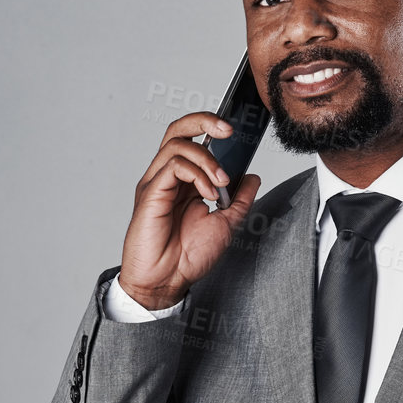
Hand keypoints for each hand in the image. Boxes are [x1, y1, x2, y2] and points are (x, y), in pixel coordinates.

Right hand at [118, 111, 261, 309]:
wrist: (166, 282)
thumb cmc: (186, 258)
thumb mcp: (226, 223)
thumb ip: (239, 199)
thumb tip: (252, 177)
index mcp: (183, 181)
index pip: (193, 139)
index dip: (211, 128)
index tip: (238, 133)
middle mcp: (167, 177)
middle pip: (179, 129)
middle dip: (205, 120)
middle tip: (229, 131)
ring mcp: (157, 182)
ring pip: (178, 144)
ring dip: (208, 159)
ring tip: (222, 183)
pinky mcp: (150, 192)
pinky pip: (173, 166)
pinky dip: (197, 174)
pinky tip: (209, 194)